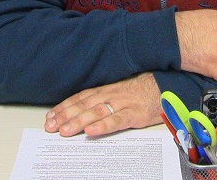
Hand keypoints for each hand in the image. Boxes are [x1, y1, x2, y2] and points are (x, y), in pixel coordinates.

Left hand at [44, 73, 161, 136]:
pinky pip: (117, 120)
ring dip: (79, 122)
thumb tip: (83, 110)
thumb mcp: (120, 91)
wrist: (166, 85)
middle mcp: (111, 95)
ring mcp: (122, 104)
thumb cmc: (143, 90)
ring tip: (65, 131)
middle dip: (65, 116)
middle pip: (84, 106)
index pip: (80, 98)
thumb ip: (103, 99)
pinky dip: (103, 126)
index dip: (64, 107)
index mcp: (106, 89)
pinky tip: (91, 131)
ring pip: (96, 113)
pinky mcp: (134, 114)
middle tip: (50, 127)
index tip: (50, 116)